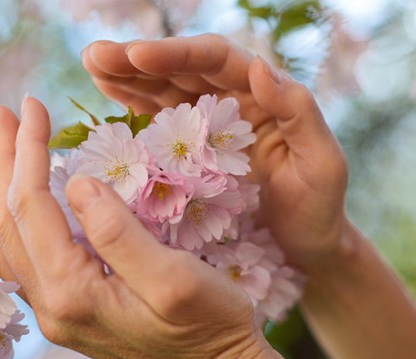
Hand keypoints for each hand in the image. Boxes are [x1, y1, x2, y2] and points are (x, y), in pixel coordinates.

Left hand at [0, 96, 302, 358]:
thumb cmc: (209, 324)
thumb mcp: (176, 277)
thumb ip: (120, 232)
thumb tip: (77, 182)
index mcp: (73, 291)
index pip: (32, 205)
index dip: (28, 150)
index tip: (33, 105)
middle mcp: (52, 304)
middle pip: (7, 220)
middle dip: (1, 160)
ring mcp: (56, 310)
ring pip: (4, 242)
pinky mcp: (68, 309)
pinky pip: (17, 264)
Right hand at [82, 34, 348, 271]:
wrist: (305, 247)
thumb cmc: (319, 208)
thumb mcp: (322, 163)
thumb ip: (298, 113)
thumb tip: (259, 67)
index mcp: (264, 95)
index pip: (217, 60)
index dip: (176, 54)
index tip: (138, 55)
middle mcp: (233, 100)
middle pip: (182, 67)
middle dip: (139, 59)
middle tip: (98, 55)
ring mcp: (209, 124)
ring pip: (164, 88)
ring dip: (127, 74)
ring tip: (92, 62)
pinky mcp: (192, 151)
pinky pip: (159, 119)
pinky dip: (132, 103)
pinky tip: (106, 90)